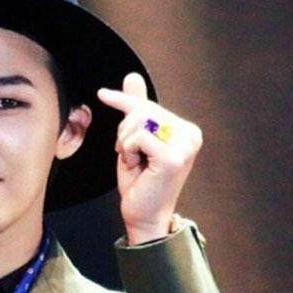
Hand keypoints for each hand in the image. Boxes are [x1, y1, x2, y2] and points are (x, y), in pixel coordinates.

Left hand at [97, 72, 201, 243]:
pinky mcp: (173, 157)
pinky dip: (128, 151)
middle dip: (124, 132)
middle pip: (142, 111)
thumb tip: (133, 76)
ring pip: (139, 121)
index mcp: (186, 130)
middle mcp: (191, 135)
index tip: (102, 94)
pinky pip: (138, 137)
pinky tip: (137, 167)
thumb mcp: (134, 142)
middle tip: (129, 156)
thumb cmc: (140, 183)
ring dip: (126, 143)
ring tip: (135, 162)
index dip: (123, 100)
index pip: (149, 106)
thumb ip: (136, 110)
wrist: (144, 217)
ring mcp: (185, 145)